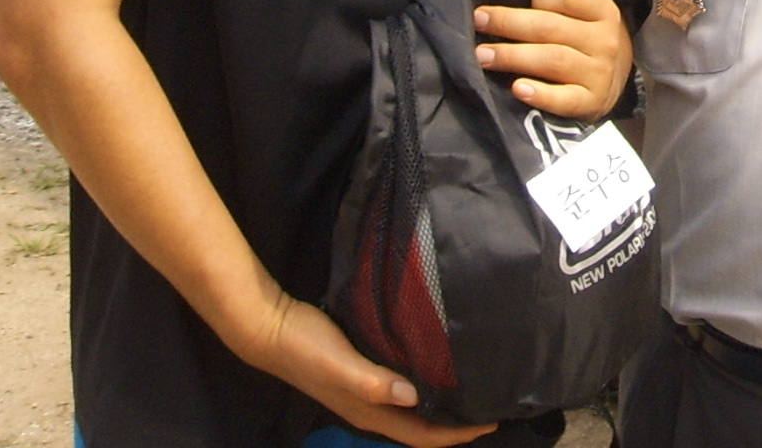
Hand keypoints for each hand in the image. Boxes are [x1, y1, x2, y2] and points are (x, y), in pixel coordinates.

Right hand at [239, 292, 492, 446]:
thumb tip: (415, 396)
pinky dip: (423, 385)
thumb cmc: (307, 347)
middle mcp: (370, 408)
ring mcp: (364, 391)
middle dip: (455, 424)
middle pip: (420, 427)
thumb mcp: (341, 365)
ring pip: (412, 409)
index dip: (456, 434)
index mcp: (369, 412)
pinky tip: (434, 367)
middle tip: (489, 408)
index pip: (422, 435)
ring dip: (440, 405)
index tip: (489, 423)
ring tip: (470, 390)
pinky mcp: (361, 370)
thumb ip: (374, 383)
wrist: (272, 327)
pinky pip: (400, 386)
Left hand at [475, 0, 632, 119]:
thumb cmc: (583, 38)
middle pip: (550, 27)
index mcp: (602, 9)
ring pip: (552, 60)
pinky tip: (517, 88)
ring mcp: (600, 72)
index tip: (514, 0)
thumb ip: (553, 6)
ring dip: (513, 56)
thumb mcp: (581, 14)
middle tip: (478, 22)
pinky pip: (564, 99)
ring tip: (483, 56)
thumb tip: (500, 10)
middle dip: (509, 23)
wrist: (616, 79)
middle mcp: (605, 40)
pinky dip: (540, 94)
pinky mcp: (591, 102)